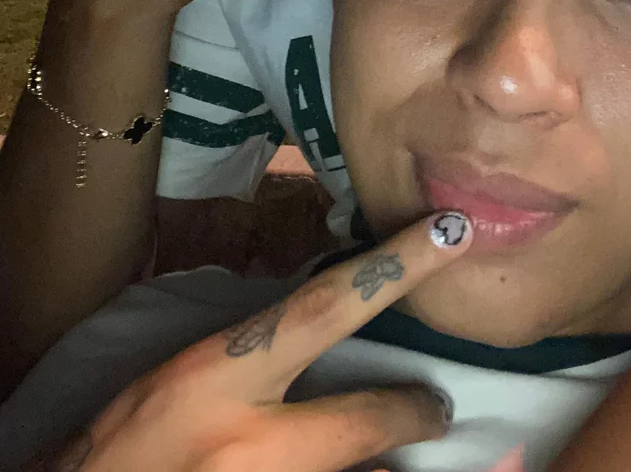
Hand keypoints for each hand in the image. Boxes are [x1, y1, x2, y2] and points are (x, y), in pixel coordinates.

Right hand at [37, 211, 472, 471]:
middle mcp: (251, 443)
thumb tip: (328, 332)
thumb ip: (258, 355)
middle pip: (366, 422)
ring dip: (376, 462)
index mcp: (221, 376)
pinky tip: (327, 465)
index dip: (395, 267)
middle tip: (433, 406)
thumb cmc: (128, 440)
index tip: (449, 235)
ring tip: (388, 450)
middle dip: (411, 413)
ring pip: (358, 470)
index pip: (325, 307)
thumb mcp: (188, 377)